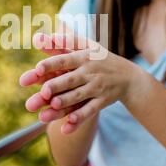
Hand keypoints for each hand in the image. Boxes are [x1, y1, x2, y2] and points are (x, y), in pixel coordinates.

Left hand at [21, 32, 137, 133]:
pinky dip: (79, 119)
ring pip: (79, 96)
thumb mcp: (85, 46)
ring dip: (66, 101)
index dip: (52, 64)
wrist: (129, 77)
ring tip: (53, 106)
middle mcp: (90, 72)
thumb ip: (60, 42)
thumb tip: (36, 38)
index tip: (38, 68)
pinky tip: (66, 127)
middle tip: (43, 92)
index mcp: (83, 57)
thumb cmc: (99, 58)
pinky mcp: (102, 102)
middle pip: (71, 79)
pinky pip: (90, 111)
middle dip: (57, 85)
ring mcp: (97, 88)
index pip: (65, 60)